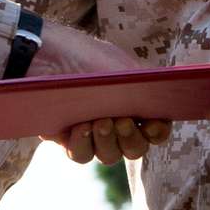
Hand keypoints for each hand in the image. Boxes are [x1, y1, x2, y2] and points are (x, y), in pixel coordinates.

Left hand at [36, 20, 173, 162]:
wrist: (43, 54)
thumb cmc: (84, 55)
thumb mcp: (122, 69)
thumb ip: (146, 89)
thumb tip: (166, 106)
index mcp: (133, 102)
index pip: (156, 129)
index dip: (158, 133)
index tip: (152, 126)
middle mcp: (115, 120)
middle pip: (135, 149)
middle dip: (131, 139)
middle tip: (121, 122)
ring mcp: (91, 131)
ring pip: (110, 156)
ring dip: (108, 143)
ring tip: (100, 122)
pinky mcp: (66, 138)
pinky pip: (82, 156)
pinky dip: (84, 145)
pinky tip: (80, 127)